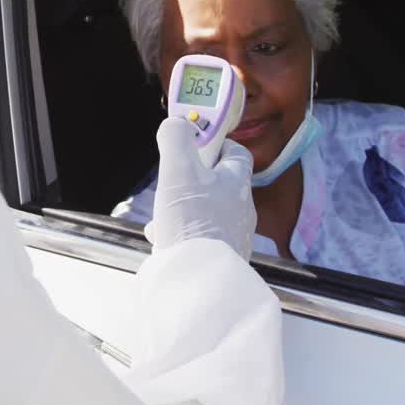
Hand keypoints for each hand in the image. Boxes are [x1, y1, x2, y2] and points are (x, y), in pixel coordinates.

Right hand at [146, 117, 256, 259]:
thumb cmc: (193, 223)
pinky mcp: (221, 258)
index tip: (194, 145)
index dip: (214, 145)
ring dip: (180, 212)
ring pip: (204, 212)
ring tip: (163, 221)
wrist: (199, 280)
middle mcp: (241, 209)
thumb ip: (176, 139)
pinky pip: (198, 238)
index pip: (235, 152)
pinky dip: (180, 236)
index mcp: (237, 182)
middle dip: (188, 183)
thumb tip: (176, 124)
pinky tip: (165, 242)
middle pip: (214, 184)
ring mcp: (233, 235)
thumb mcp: (178, 170)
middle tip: (170, 187)